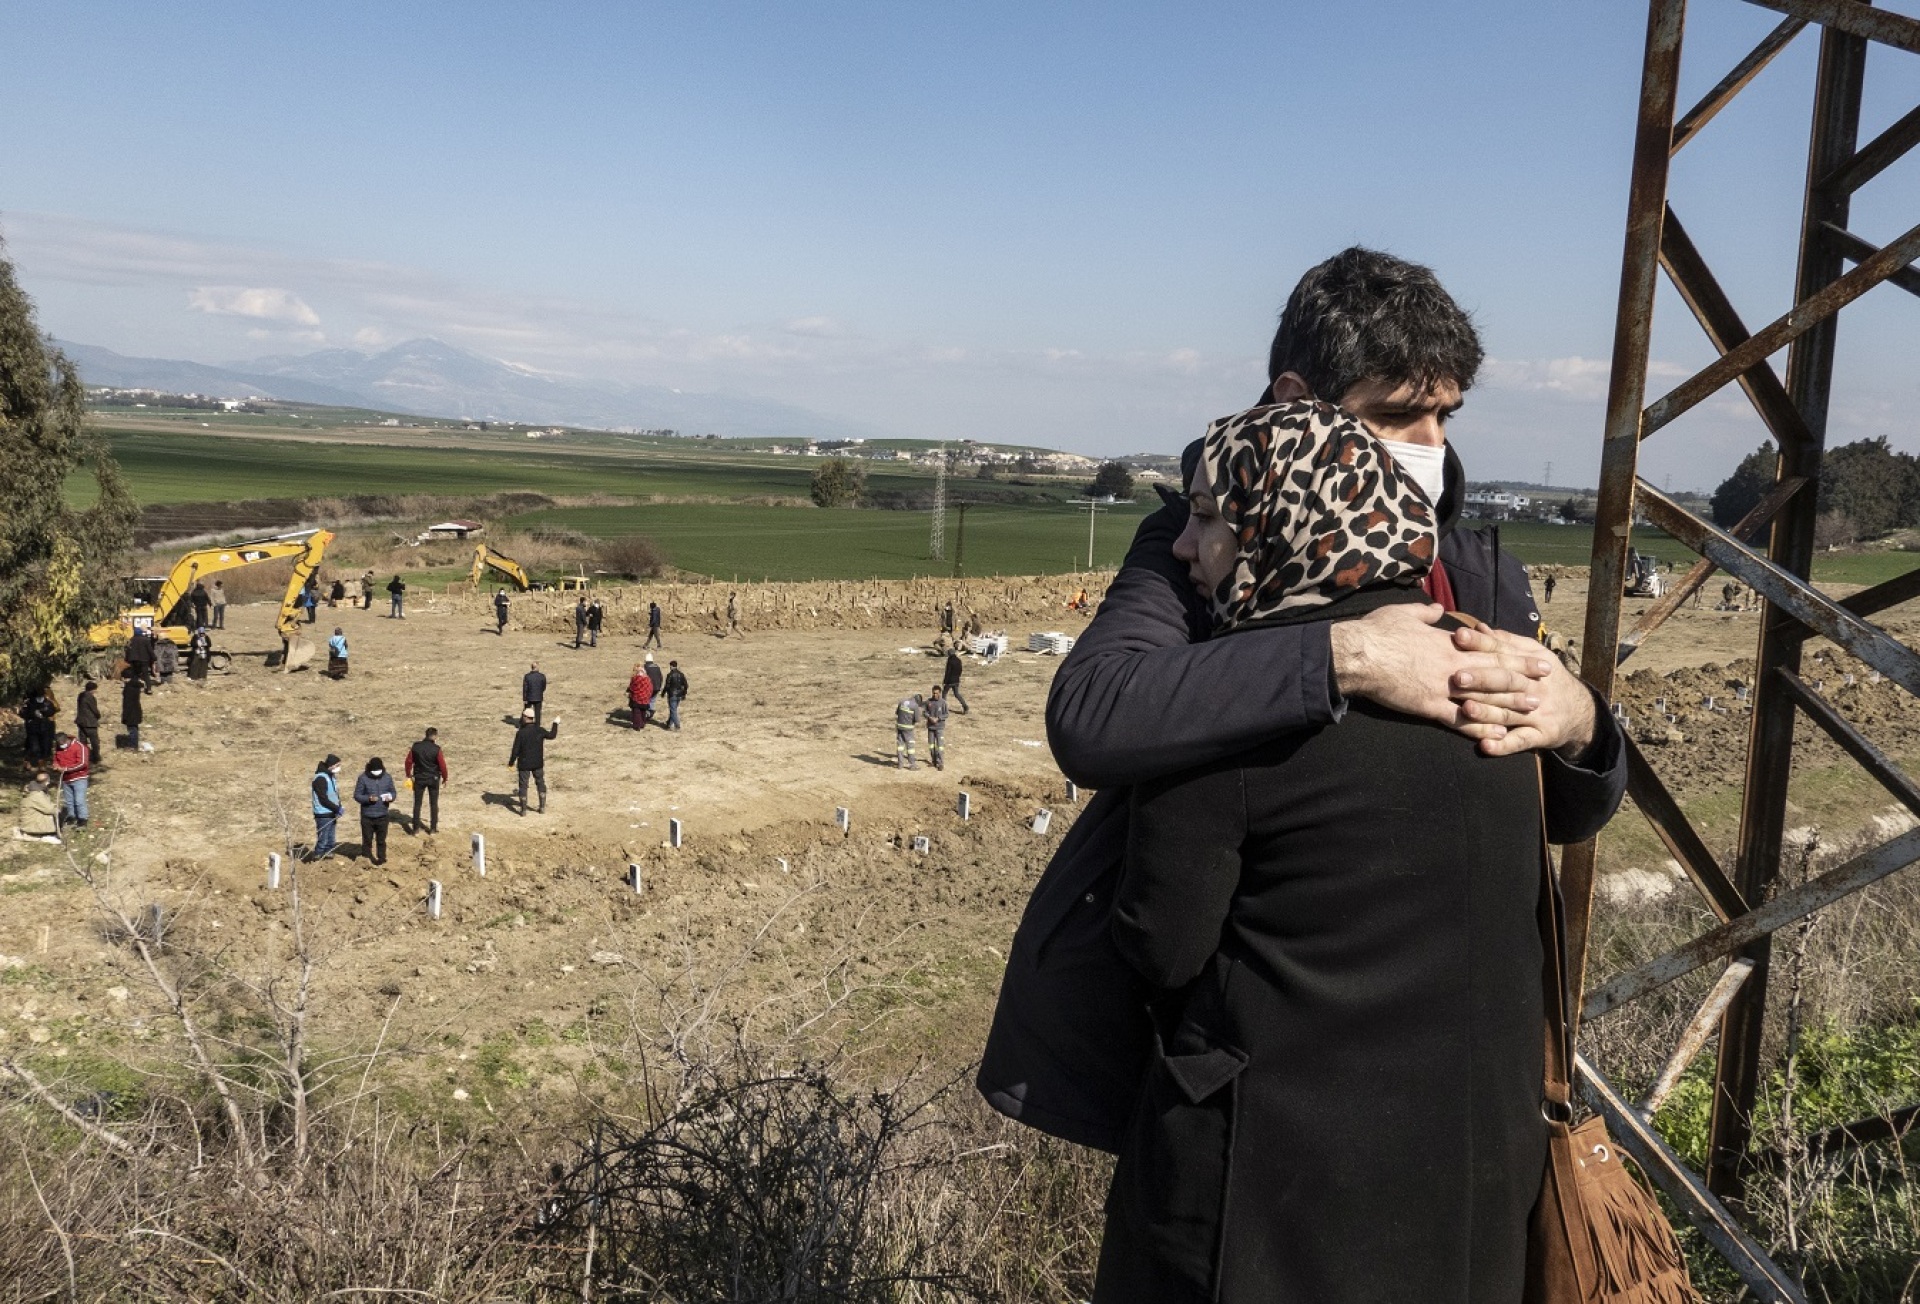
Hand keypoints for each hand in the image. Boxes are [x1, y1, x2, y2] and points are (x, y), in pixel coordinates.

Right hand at [1331, 604, 1548, 734]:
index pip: (1490, 649)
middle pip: (1496, 673)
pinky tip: (1498, 733)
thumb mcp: (1403, 613)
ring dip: (1511, 704)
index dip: (1515, 654)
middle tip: (1545, 683)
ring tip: (1532, 709)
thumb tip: (1437, 608)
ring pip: (1486, 698)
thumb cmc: (1378, 632)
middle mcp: (1453, 665)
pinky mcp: (1430, 707)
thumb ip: (1425, 613)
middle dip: (1523, 679)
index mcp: (1448, 644)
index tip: (1534, 656)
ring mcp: (1444, 688)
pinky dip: (1482, 727)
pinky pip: (1461, 720)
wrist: (1358, 655)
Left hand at [1448, 625, 1597, 758]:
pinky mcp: (1540, 735)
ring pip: (1509, 713)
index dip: (1481, 644)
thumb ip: (1505, 642)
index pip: (1503, 652)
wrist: (1580, 711)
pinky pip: (1520, 742)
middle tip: (1456, 677)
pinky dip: (1503, 745)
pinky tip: (1485, 746)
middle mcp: (1534, 688)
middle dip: (1482, 679)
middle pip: (1506, 682)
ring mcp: (1537, 713)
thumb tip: (1478, 627)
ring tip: (1466, 709)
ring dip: (1487, 713)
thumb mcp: (1534, 655)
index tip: (1458, 636)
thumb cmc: (1546, 679)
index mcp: (1531, 664)